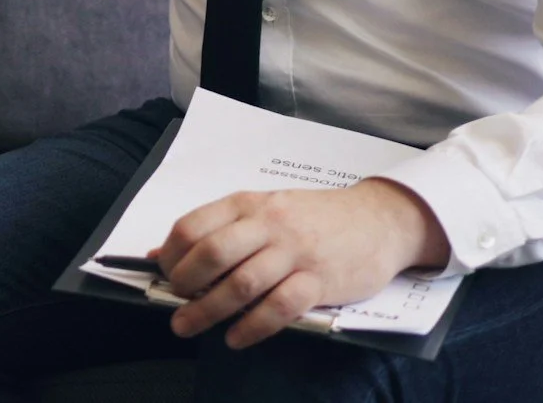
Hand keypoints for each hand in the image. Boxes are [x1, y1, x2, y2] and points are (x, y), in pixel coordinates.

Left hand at [151, 179, 448, 348]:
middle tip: (175, 304)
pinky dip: (252, 327)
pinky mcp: (320, 281)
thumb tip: (162, 254)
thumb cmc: (314, 218)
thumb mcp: (264, 209)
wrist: (380, 219)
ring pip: (241, 284)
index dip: (172, 255)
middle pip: (212, 255)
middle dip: (184, 285)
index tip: (164, 275)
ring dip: (208, 311)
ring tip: (189, 326)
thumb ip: (218, 229)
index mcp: (248, 204)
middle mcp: (268, 225)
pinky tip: (236, 338)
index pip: (193, 226)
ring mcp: (295, 252)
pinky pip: (279, 307)